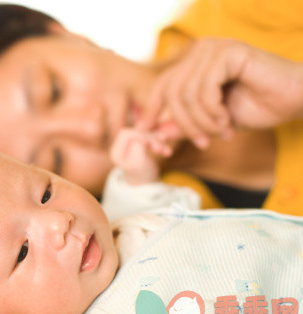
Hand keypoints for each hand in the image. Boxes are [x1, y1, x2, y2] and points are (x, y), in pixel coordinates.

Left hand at [110, 128, 172, 184]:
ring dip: (158, 141)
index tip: (152, 145)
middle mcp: (120, 147)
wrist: (147, 186)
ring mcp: (129, 146)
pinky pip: (149, 137)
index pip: (126, 133)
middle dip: (151, 139)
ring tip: (167, 152)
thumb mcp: (138, 164)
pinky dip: (159, 142)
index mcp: (116, 152)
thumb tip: (140, 138)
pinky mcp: (138, 145)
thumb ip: (137, 149)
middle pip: (136, 132)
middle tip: (161, 150)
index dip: (140, 136)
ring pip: (144, 134)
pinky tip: (166, 149)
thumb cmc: (142, 176)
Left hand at [140, 38, 302, 148]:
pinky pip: (204, 89)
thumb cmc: (255, 106)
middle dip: (184, 124)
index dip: (151, 110)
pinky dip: (214, 112)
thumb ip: (185, 123)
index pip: (162, 86)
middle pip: (171, 92)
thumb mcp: (211, 121)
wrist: (295, 99)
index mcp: (194, 63)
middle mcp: (200, 50)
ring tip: (222, 132)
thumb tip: (155, 132)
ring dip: (203, 122)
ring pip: (187, 94)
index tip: (147, 132)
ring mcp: (213, 48)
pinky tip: (228, 119)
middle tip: (203, 143)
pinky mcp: (227, 52)